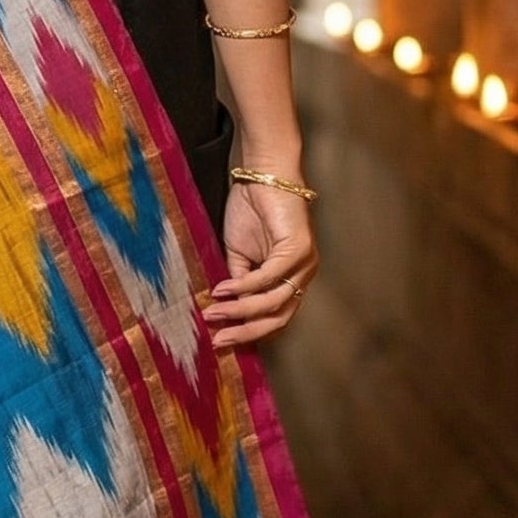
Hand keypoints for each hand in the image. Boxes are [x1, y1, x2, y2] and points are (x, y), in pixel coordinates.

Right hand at [202, 177, 317, 349]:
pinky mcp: (299, 249)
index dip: (249, 332)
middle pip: (278, 318)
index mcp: (291, 279)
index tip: (222, 343)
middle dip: (246, 332)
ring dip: (240, 311)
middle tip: (218, 341)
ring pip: (274, 301)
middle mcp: (303, 275)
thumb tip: (226, 309)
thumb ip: (238, 281)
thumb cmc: (251, 210)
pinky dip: (246, 286)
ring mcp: (304, 264)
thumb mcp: (238, 254)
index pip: (275, 317)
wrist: (261, 175)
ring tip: (213, 313)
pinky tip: (224, 290)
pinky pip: (270, 277)